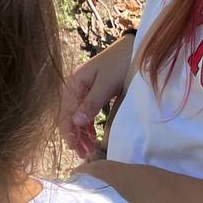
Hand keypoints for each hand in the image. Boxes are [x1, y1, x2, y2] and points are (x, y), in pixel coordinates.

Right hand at [58, 34, 134, 159]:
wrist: (136, 49)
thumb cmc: (120, 64)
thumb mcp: (106, 84)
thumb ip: (91, 103)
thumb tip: (75, 122)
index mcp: (75, 83)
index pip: (65, 112)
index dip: (69, 132)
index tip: (76, 149)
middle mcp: (76, 86)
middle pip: (69, 115)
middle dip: (75, 135)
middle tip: (85, 154)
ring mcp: (85, 89)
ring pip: (77, 115)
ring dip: (81, 132)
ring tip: (89, 149)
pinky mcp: (95, 92)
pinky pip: (86, 111)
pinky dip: (87, 125)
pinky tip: (92, 136)